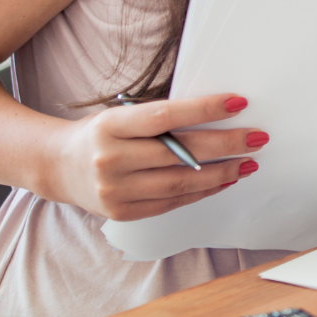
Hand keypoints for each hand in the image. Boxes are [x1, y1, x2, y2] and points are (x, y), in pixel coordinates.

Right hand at [48, 93, 267, 220]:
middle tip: (258, 138)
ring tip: (248, 162)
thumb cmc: (100, 133)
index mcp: (110, 125)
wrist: (58, 166)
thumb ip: (158, 119)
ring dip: (221, 173)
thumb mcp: (120, 115)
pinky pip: (172, 202)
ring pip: (181, 183)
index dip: (204, 109)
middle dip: (226, 145)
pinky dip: (202, 191)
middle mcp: (111, 159)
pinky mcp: (123, 213)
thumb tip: (215, 117)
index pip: (165, 116)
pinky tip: (224, 180)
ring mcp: (116, 191)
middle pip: (180, 154)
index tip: (239, 103)